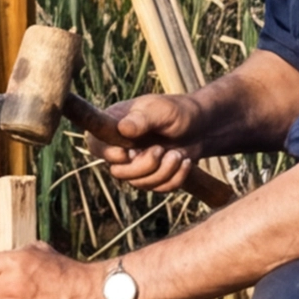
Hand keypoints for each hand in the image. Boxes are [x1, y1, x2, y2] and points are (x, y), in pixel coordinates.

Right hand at [89, 91, 207, 194]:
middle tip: (162, 150)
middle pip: (118, 172)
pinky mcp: (152, 177)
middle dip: (144, 166)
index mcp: (115, 125)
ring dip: (163, 172)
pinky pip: (158, 188)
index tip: (130, 153)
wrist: (203, 126)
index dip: (110, 154)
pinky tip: (186, 162)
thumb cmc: (179, 111)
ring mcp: (136, 164)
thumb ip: (142, 119)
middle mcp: (121, 147)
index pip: (96, 145)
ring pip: (139, 183)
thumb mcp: (161, 110)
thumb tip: (122, 129)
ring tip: (179, 155)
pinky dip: (174, 178)